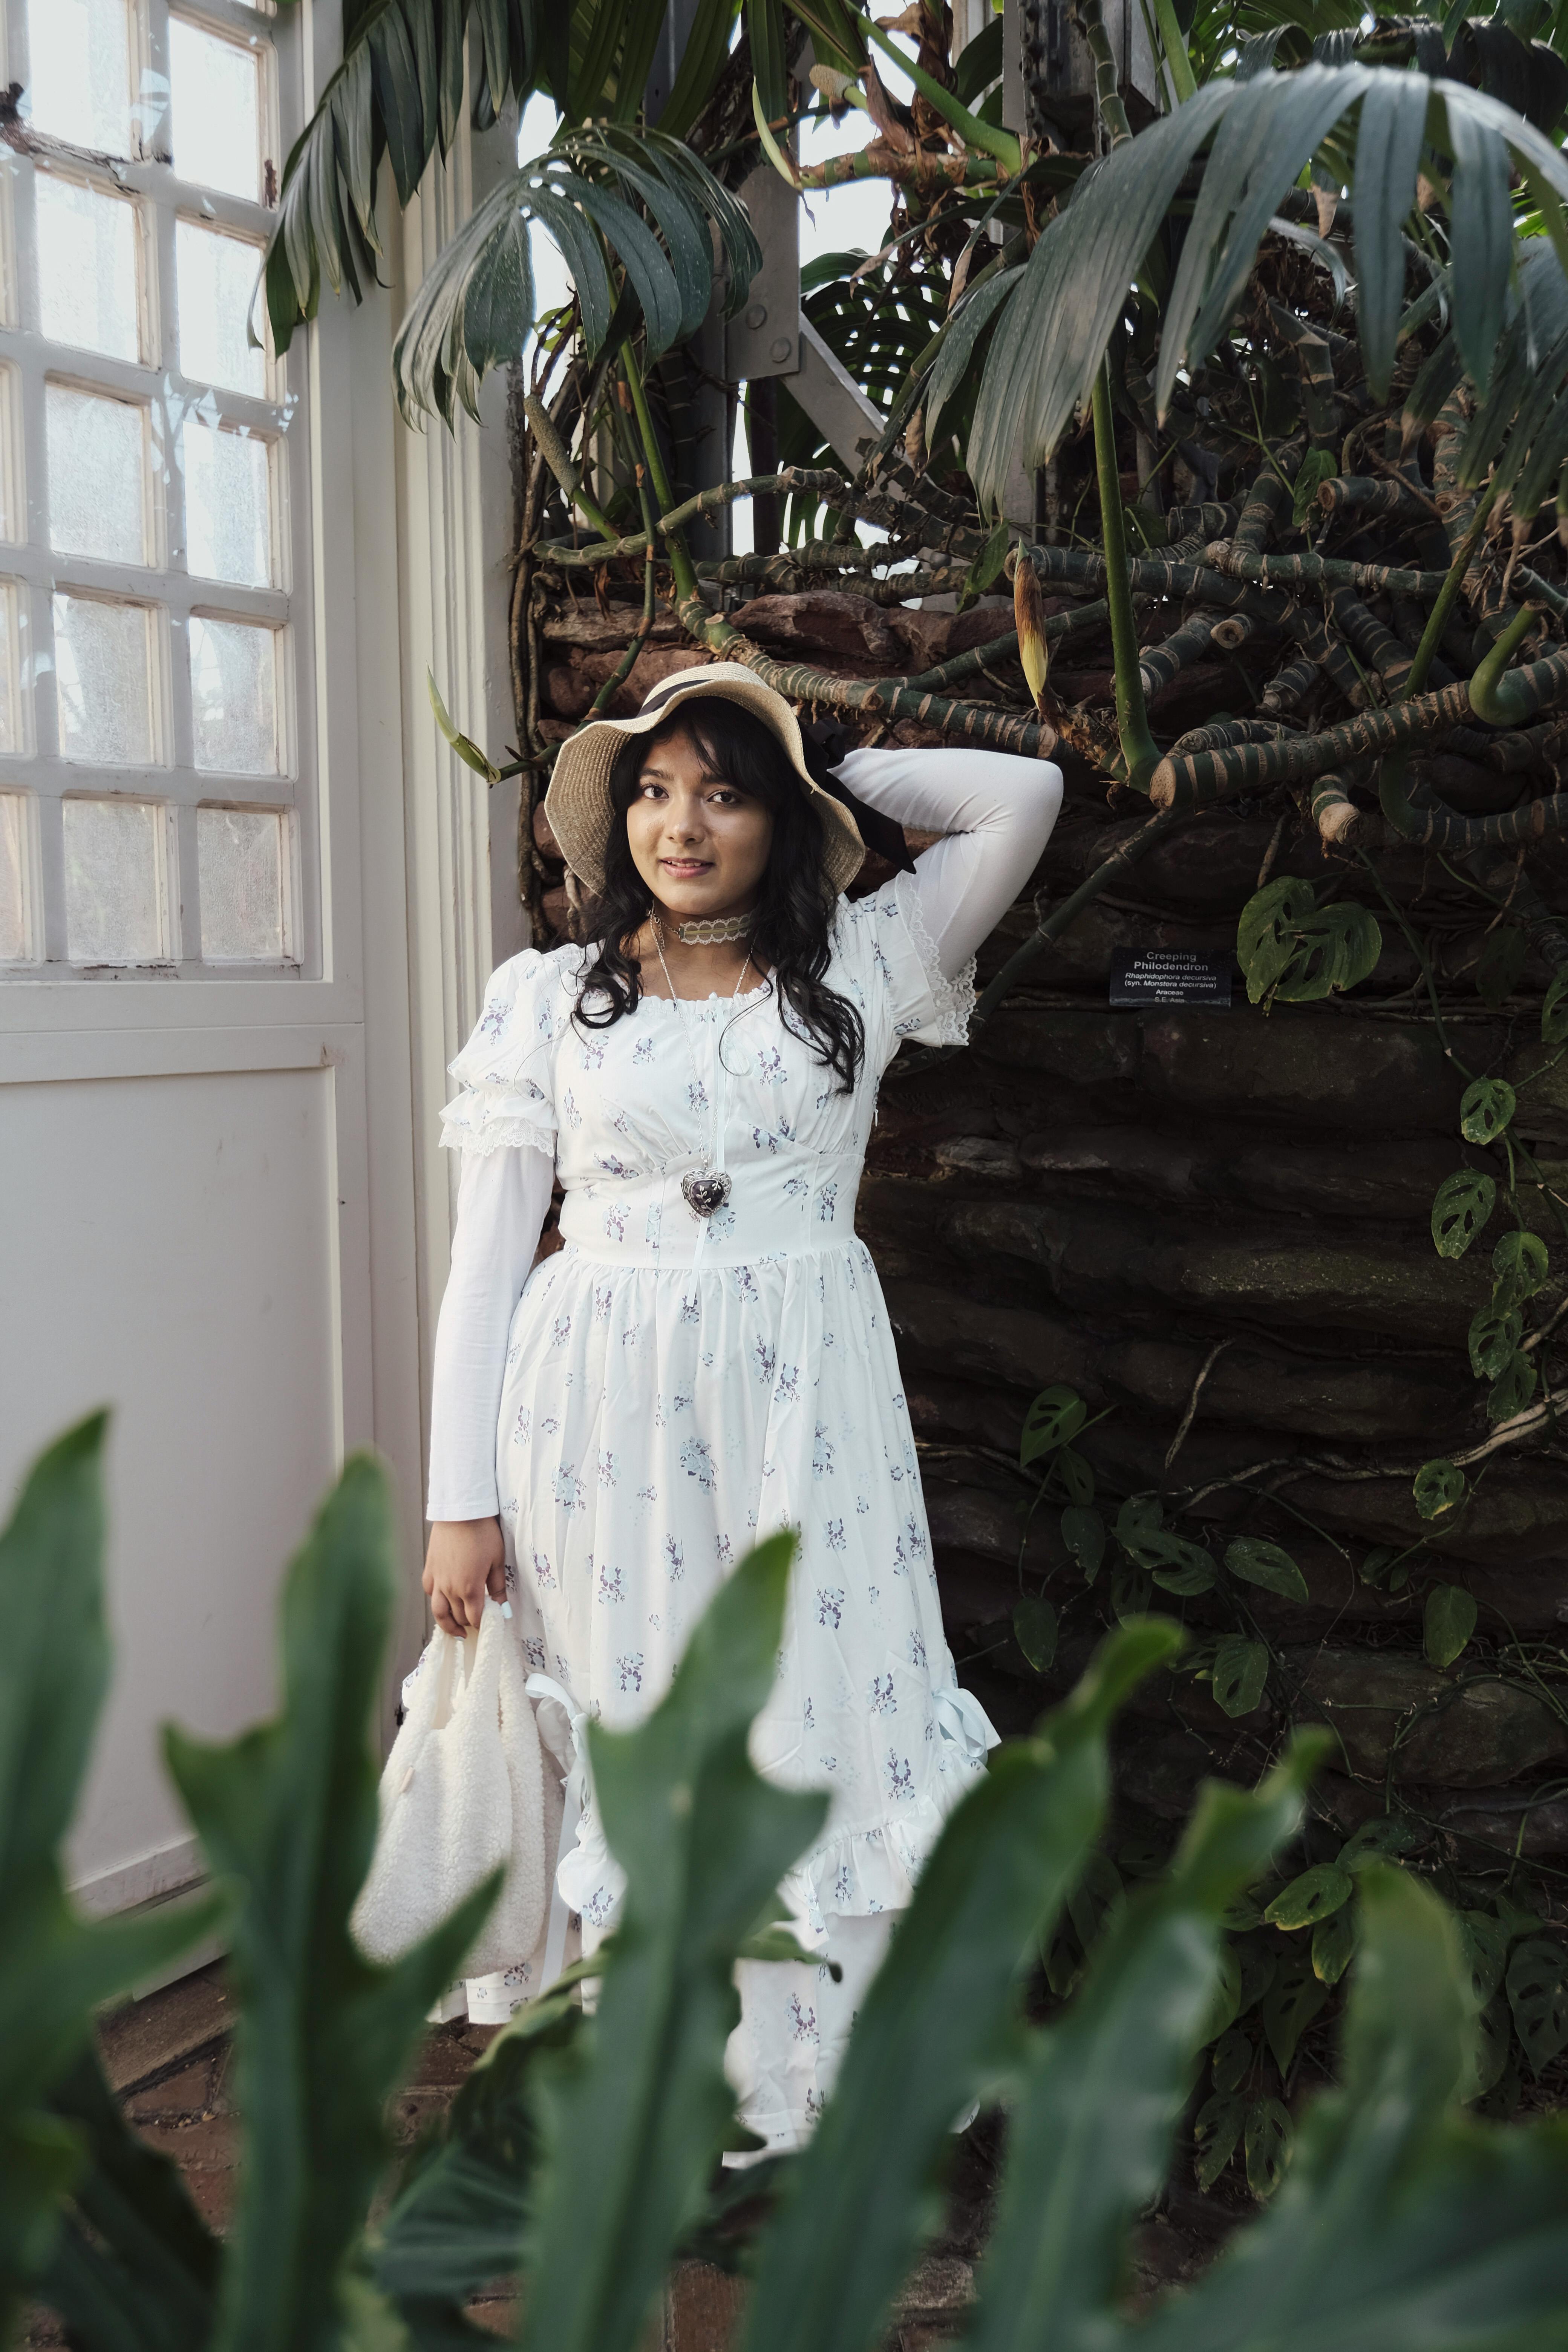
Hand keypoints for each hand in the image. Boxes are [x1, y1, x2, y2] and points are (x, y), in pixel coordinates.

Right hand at [423, 1517, 506, 1636]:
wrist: (461, 1512)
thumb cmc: (483, 1533)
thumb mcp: (497, 1561)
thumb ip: (498, 1587)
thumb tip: (503, 1608)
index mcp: (470, 1588)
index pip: (474, 1618)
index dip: (481, 1626)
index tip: (487, 1627)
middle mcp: (451, 1588)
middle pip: (458, 1616)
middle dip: (467, 1625)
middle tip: (474, 1628)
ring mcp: (438, 1580)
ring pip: (438, 1611)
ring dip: (447, 1623)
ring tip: (455, 1630)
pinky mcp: (430, 1569)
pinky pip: (430, 1592)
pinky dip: (436, 1600)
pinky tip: (442, 1601)